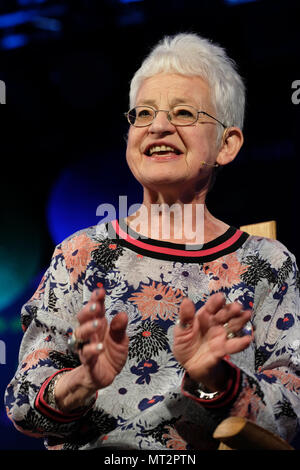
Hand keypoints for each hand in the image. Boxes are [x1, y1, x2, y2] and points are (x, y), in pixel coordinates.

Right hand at [55, 288, 128, 411]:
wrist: (106, 376)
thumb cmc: (112, 354)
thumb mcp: (121, 340)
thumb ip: (120, 328)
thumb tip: (122, 314)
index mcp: (99, 325)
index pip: (96, 309)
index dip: (96, 299)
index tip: (100, 291)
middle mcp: (90, 333)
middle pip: (82, 319)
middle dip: (87, 311)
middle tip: (95, 305)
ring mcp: (86, 346)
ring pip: (80, 334)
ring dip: (88, 327)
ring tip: (98, 323)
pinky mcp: (87, 361)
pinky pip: (86, 354)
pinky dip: (92, 350)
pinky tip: (100, 347)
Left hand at [173, 293, 252, 390]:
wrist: (188, 365)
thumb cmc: (185, 343)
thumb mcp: (181, 330)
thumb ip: (185, 317)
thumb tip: (186, 301)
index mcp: (204, 316)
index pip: (211, 307)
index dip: (216, 302)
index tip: (220, 297)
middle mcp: (215, 324)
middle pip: (225, 315)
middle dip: (231, 310)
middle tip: (237, 306)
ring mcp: (221, 336)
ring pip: (232, 326)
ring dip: (240, 321)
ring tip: (247, 315)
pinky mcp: (223, 350)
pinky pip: (232, 346)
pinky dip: (240, 343)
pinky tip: (247, 340)